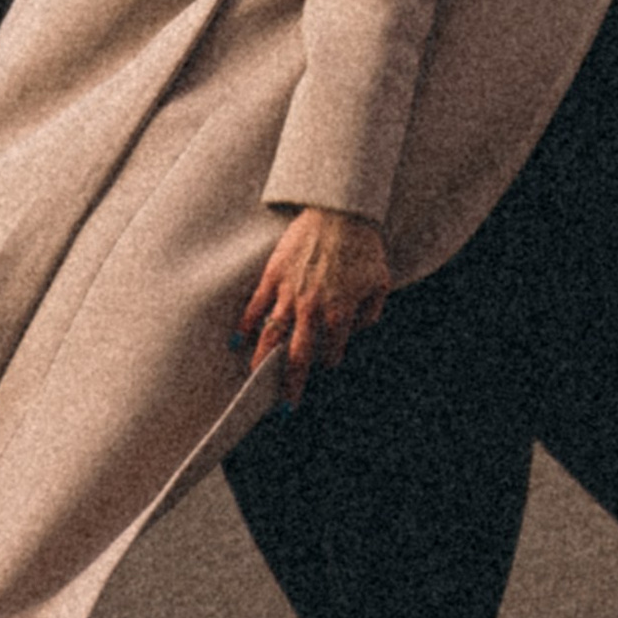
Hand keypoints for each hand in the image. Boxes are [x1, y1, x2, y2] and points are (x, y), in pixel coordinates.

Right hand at [237, 208, 390, 388]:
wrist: (340, 212)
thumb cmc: (364, 247)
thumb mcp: (380, 283)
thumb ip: (371, 314)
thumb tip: (357, 331)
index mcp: (339, 316)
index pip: (330, 354)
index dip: (329, 360)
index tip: (325, 361)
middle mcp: (311, 311)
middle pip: (296, 358)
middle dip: (289, 384)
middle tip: (284, 405)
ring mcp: (288, 294)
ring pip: (270, 337)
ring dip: (263, 363)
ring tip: (256, 380)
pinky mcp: (272, 277)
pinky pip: (254, 307)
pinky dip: (245, 326)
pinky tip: (238, 341)